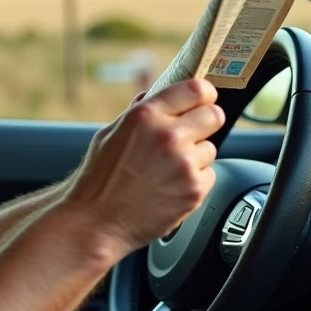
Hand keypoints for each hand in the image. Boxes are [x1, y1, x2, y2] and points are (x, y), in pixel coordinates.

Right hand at [65, 78, 223, 261]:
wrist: (95, 221)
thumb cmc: (98, 179)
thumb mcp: (109, 134)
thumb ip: (138, 113)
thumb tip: (153, 96)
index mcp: (146, 116)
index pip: (197, 89)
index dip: (203, 94)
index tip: (203, 100)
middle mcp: (168, 136)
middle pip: (214, 115)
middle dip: (205, 122)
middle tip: (192, 134)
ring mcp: (184, 164)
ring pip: (210, 148)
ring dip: (196, 156)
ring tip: (168, 169)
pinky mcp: (193, 190)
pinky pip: (208, 176)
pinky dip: (194, 180)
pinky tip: (170, 186)